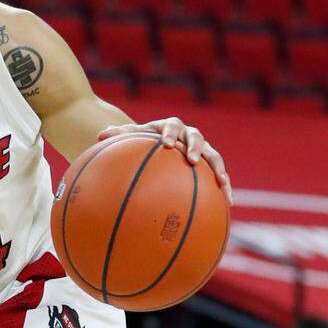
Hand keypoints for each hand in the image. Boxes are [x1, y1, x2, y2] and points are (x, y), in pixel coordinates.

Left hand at [98, 117, 232, 204]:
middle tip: (192, 160)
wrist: (159, 145)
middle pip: (197, 137)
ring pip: (213, 156)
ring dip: (218, 168)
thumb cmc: (142, 142)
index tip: (167, 144)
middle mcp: (189, 135)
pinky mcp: (209, 165)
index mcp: (170, 127)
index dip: (171, 133)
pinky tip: (227, 202)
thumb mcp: (130, 138)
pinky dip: (224, 186)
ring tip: (221, 182)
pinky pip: (219, 175)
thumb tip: (100, 135)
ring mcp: (201, 149)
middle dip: (196, 148)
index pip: (172, 126)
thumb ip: (118, 135)